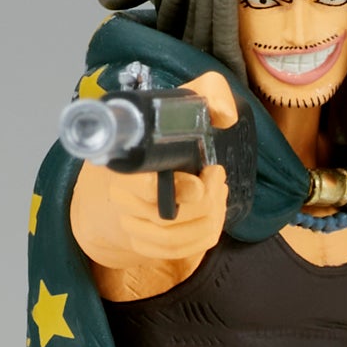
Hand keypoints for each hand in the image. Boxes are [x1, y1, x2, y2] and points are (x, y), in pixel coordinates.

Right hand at [70, 71, 237, 280]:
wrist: (130, 165)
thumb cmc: (159, 134)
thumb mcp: (180, 104)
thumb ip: (206, 94)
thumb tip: (224, 115)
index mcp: (124, 165)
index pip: (145, 187)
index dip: (178, 189)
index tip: (201, 179)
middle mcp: (122, 199)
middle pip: (167, 219)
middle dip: (205, 202)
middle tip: (216, 177)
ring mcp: (131, 225)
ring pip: (174, 239)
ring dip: (207, 221)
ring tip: (218, 194)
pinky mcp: (143, 244)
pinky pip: (176, 252)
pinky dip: (202, 238)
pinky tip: (214, 217)